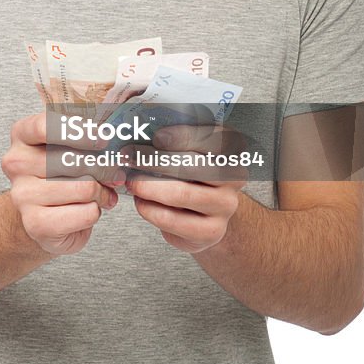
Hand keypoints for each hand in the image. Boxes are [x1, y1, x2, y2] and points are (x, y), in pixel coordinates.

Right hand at [2, 110, 123, 256]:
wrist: (43, 215)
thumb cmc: (60, 173)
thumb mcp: (68, 145)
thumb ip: (87, 133)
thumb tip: (114, 131)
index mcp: (22, 135)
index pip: (46, 126)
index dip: (79, 131)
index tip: (103, 138)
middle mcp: (16, 164)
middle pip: (73, 160)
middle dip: (104, 168)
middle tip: (115, 174)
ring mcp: (23, 195)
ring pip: (84, 188)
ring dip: (102, 192)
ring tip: (102, 194)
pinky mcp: (36, 223)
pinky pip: (85, 213)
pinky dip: (95, 212)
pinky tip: (89, 210)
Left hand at [124, 122, 248, 253]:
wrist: (209, 210)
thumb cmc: (193, 171)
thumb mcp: (191, 148)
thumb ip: (174, 137)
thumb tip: (141, 131)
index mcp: (232, 148)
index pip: (211, 138)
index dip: (182, 137)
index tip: (156, 136)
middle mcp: (235, 176)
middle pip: (191, 166)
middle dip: (153, 161)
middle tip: (129, 157)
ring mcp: (225, 206)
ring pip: (181, 194)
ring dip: (148, 187)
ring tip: (131, 182)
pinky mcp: (212, 231)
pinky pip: (173, 220)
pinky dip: (150, 210)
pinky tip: (141, 203)